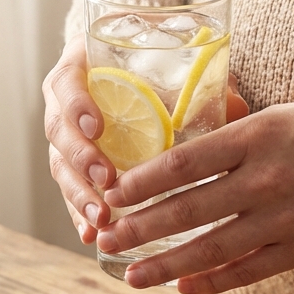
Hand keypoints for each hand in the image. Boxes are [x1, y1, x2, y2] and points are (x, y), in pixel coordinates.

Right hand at [44, 35, 249, 243]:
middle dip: (80, 159)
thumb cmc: (152, 59)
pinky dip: (79, 214)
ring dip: (78, 195)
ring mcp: (66, 136)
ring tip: (100, 218)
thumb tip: (235, 107)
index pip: (66, 83)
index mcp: (80, 67)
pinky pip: (70, 190)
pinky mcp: (72, 165)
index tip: (97, 126)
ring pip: (60, 167)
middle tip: (105, 180)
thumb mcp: (172, 62)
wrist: (135, 66)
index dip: (77, 105)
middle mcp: (64, 102)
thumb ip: (198, 80)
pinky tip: (91, 234)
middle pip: (58, 131)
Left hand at [95, 96, 293, 291]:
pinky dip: (213, 282)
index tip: (113, 194)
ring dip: (165, 266)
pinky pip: (248, 271)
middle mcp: (265, 180)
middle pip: (187, 211)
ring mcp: (283, 219)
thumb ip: (228, 133)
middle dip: (139, 229)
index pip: (182, 164)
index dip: (141, 183)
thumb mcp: (275, 114)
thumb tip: (177, 146)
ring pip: (211, 249)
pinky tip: (184, 287)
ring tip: (132, 276)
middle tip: (105, 239)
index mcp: (255, 138)